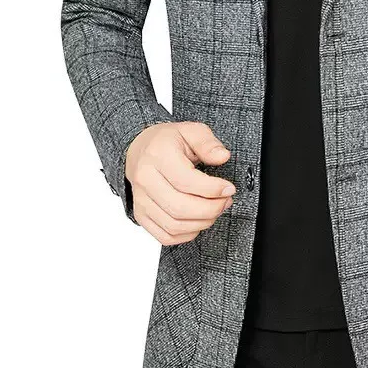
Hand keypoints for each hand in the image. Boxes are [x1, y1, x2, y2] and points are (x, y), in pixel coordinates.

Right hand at [125, 121, 233, 244]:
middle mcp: (145, 180)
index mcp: (158, 156)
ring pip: (173, 225)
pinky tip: (199, 221)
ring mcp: (141, 200)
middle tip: (226, 201)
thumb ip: (207, 143)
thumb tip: (222, 156)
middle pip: (180, 207)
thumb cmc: (167, 141)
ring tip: (215, 210)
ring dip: (202, 223)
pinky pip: (165, 236)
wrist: (138, 149)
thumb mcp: (190, 131)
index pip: (186, 181)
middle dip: (211, 209)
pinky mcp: (141, 215)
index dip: (213, 189)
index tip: (229, 188)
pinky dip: (187, 234)